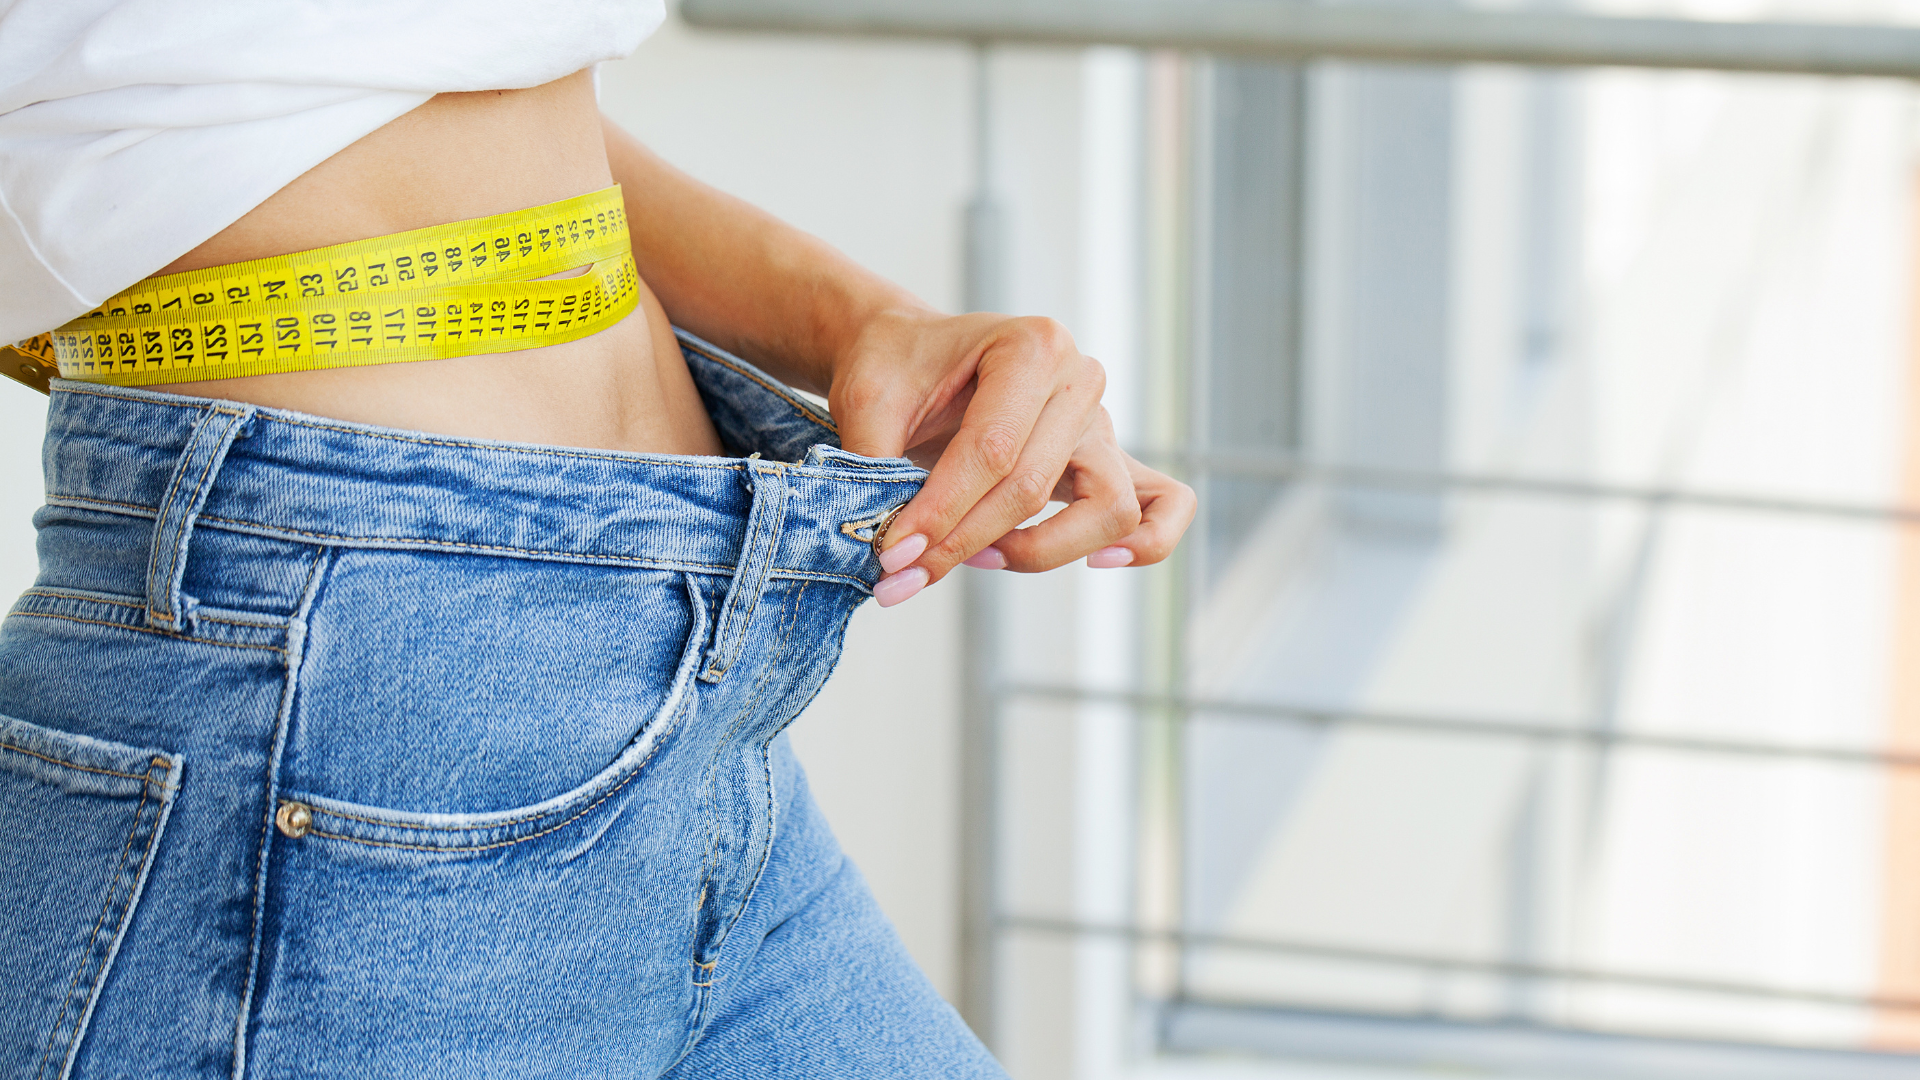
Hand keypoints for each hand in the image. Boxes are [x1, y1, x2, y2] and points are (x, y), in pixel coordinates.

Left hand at [830, 308, 1196, 606]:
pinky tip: (1098, 564)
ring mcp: (1102, 421)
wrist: (912, 354)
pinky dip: (1146, 541)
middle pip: (1034, 486)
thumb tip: (879, 548)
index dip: (940, 512)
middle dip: (963, 541)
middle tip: (902, 573)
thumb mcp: (867, 402)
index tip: (891, 555)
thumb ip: (874, 469)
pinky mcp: (1111, 460)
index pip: (993, 450)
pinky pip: (1164, 504)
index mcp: (1030, 345)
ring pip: (1106, 509)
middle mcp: (1079, 378)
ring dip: (1038, 549)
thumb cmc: (895, 369)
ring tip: (977, 558)